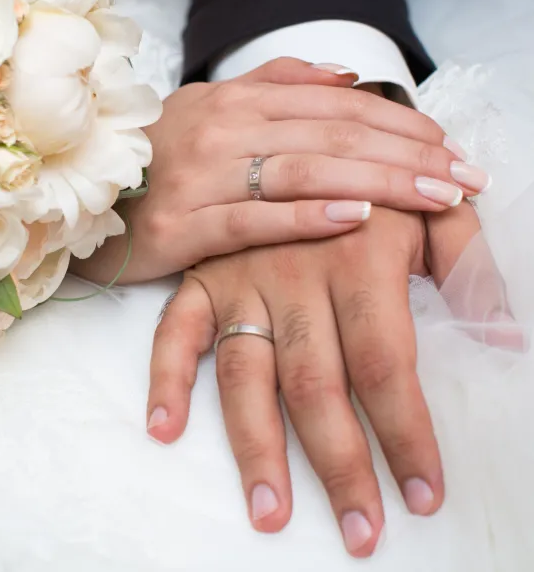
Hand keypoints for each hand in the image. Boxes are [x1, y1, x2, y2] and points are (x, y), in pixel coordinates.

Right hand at [72, 58, 487, 283]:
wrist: (85, 196)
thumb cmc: (159, 156)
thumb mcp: (211, 107)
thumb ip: (277, 84)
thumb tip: (347, 76)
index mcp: (234, 99)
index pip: (334, 105)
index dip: (399, 123)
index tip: (451, 146)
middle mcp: (221, 127)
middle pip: (330, 135)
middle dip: (407, 155)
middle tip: (466, 177)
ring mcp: (199, 174)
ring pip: (301, 171)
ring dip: (376, 181)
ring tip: (435, 197)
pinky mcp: (181, 224)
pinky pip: (252, 218)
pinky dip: (305, 216)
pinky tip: (354, 218)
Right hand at [147, 203, 482, 557]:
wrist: (298, 132)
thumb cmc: (375, 181)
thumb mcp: (432, 208)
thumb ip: (471, 265)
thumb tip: (507, 339)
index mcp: (357, 258)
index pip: (385, 364)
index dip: (406, 434)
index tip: (424, 493)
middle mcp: (294, 275)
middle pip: (316, 384)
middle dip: (340, 463)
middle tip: (359, 532)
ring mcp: (240, 279)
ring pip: (246, 372)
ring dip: (256, 444)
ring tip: (270, 511)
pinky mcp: (202, 278)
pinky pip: (174, 330)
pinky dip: (166, 376)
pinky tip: (165, 427)